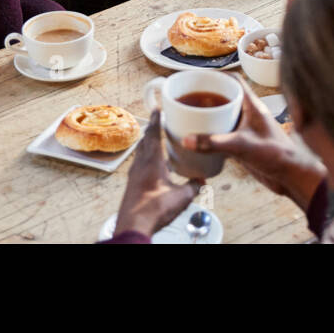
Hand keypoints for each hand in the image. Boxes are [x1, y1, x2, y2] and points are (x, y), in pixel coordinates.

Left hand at [116, 111, 202, 236]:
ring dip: (146, 143)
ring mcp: (133, 174)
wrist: (133, 225)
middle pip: (144, 141)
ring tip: (154, 140)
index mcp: (152, 161)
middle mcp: (140, 164)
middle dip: (151, 129)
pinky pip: (138, 164)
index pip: (153, 134)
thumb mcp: (181, 197)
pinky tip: (152, 165)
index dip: (156, 120)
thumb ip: (194, 186)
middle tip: (157, 121)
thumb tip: (201, 182)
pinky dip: (145, 158)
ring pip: (140, 152)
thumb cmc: (153, 209)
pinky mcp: (131, 184)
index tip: (156, 109)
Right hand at [183, 76, 326, 210]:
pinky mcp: (244, 144)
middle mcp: (249, 114)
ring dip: (209, 116)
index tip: (197, 77)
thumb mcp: (242, 146)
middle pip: (226, 98)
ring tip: (188, 117)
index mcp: (253, 106)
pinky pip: (224, 133)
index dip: (216, 76)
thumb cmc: (277, 155)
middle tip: (187, 98)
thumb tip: (186, 140)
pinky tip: (199, 140)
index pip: (234, 82)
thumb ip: (215, 143)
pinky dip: (212, 134)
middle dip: (207, 97)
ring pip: (224, 116)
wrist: (291, 176)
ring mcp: (246, 129)